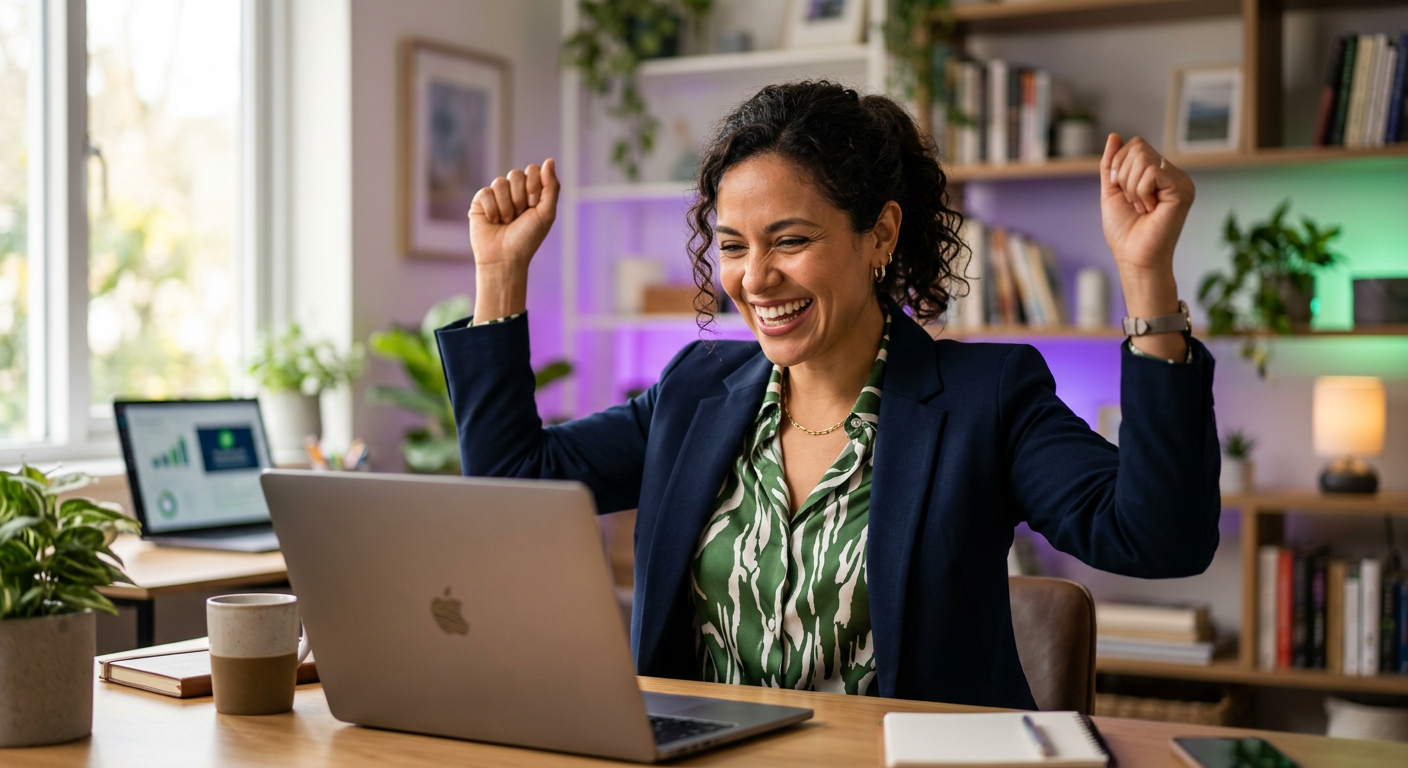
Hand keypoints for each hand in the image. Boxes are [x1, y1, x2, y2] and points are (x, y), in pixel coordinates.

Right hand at [469, 159, 559, 269]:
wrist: (505, 258)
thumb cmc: (527, 238)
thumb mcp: (546, 213)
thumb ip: (551, 186)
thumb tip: (549, 160)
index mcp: (531, 192)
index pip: (533, 170)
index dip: (534, 186)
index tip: (533, 205)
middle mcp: (513, 191)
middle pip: (516, 174)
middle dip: (520, 197)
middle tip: (520, 215)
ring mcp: (496, 196)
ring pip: (500, 182)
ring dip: (507, 206)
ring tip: (507, 221)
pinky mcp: (480, 202)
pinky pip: (486, 192)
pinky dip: (493, 210)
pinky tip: (494, 222)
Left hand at [1099, 135, 1193, 275]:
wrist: (1134, 257)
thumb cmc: (1125, 231)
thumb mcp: (1111, 191)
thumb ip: (1111, 164)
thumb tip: (1114, 135)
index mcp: (1159, 174)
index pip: (1135, 145)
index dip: (1118, 166)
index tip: (1122, 193)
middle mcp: (1174, 174)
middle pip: (1138, 147)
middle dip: (1123, 176)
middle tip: (1134, 202)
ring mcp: (1180, 181)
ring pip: (1142, 158)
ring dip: (1131, 187)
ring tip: (1142, 207)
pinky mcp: (1182, 189)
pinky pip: (1151, 172)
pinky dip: (1140, 191)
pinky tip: (1149, 209)